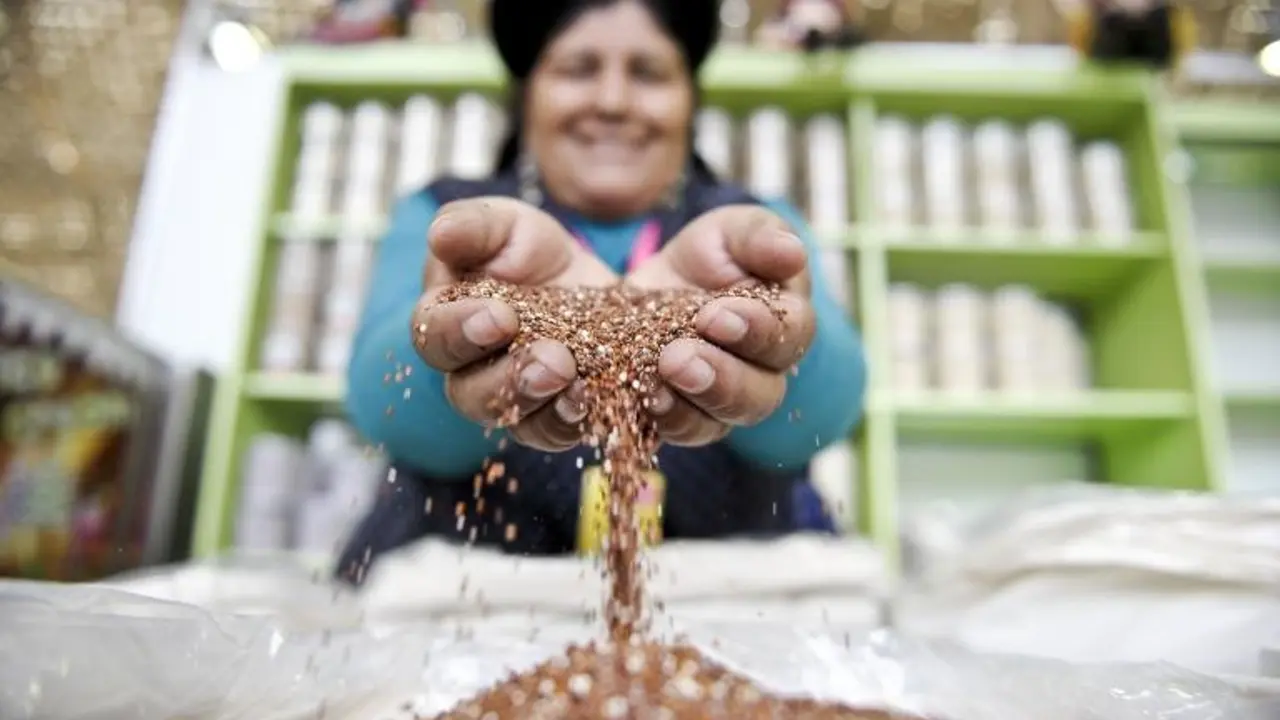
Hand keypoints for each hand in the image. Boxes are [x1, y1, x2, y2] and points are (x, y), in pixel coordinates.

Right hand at [412, 197, 616, 450]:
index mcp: (444, 322)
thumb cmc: (525, 248)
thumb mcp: (504, 225)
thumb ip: (472, 225)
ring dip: (546, 407)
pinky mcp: (556, 417)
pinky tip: (598, 400)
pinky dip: (578, 420)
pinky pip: (559, 432)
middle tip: (552, 360)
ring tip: (577, 384)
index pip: (434, 336)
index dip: (461, 331)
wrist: (584, 280)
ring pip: (518, 422)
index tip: (500, 317)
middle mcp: (472, 373)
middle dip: (511, 379)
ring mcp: (515, 403)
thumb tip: (439, 234)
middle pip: (472, 395)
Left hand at [627, 205, 815, 446]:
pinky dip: (660, 419)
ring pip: (720, 422)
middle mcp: (762, 373)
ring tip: (656, 383)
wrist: (655, 285)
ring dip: (689, 405)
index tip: (715, 315)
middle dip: (721, 377)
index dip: (757, 330)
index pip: (789, 335)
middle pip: (760, 394)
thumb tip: (792, 253)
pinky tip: (640, 400)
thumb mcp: (731, 232)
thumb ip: (759, 236)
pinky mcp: (684, 419)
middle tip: (678, 358)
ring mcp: (723, 404)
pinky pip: (680, 432)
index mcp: (785, 323)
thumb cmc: (711, 254)